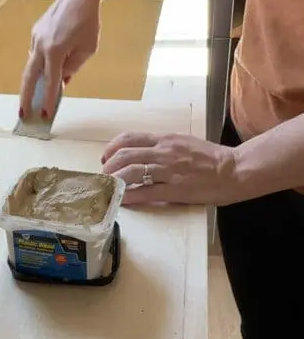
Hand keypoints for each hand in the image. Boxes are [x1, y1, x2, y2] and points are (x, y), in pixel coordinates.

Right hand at [20, 0, 100, 117]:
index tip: (45, 115)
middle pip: (28, 77)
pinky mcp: (36, 32)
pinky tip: (44, 74)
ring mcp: (36, 38)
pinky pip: (36, 54)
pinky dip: (39, 67)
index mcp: (56, 51)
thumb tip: (62, 80)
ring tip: (30, 100)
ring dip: (31, 83)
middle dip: (25, 97)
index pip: (51, 81)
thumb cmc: (89, 22)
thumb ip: (74, 67)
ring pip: (31, 66)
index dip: (48, 99)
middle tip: (23, 114)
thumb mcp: (88, 49)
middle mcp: (41, 45)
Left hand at [101, 131, 239, 205]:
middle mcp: (163, 152)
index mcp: (165, 140)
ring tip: (110, 189)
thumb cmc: (211, 158)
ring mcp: (169, 171)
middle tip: (105, 177)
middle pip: (125, 155)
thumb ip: (163, 147)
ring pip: (132, 173)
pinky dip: (131, 197)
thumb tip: (144, 154)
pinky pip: (146, 193)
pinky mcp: (176, 189)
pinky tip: (123, 201)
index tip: (106, 158)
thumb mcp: (184, 143)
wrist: (234, 169)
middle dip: (109, 167)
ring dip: (116, 181)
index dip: (112, 148)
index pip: (129, 138)